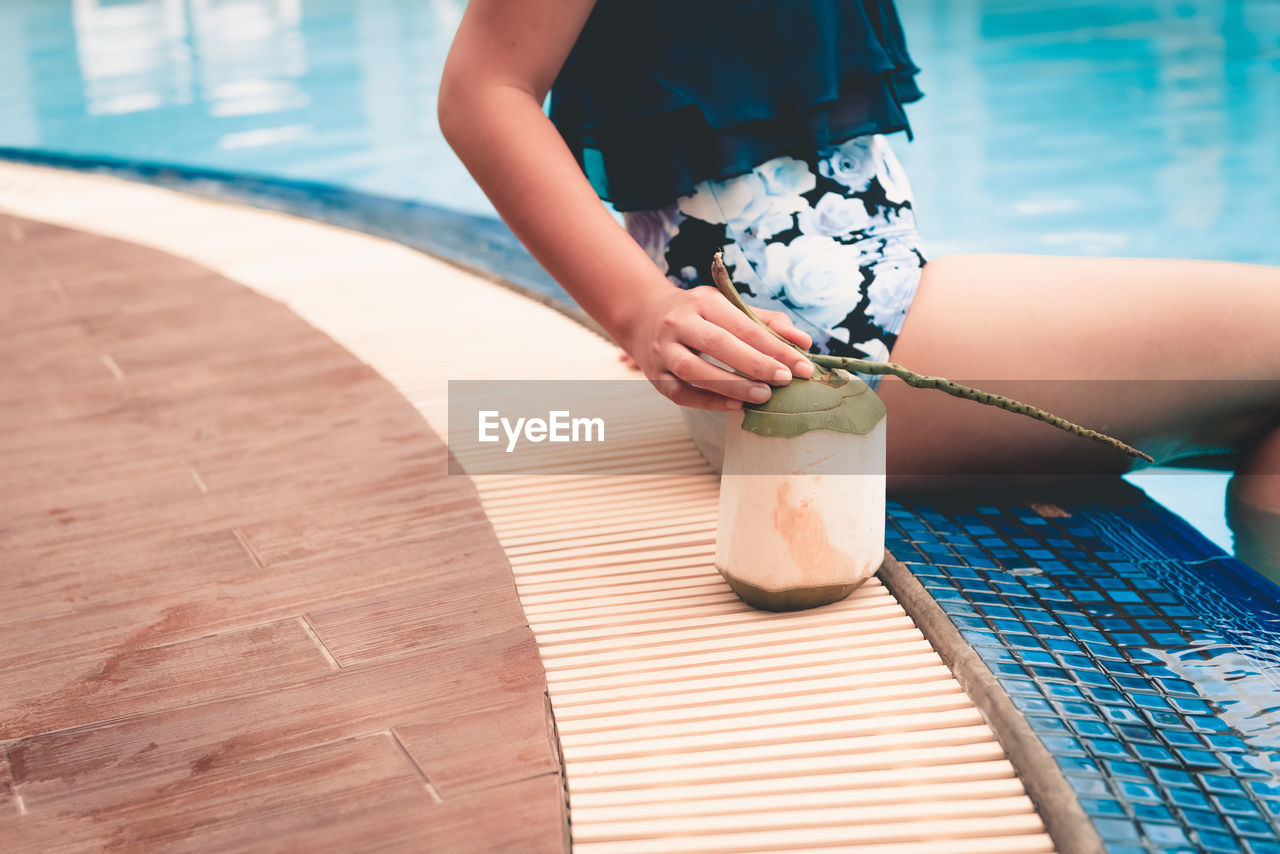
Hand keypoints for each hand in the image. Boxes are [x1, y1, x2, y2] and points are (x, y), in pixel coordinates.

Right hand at [619, 285, 815, 410]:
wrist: (642, 315)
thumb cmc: (697, 313)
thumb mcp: (727, 306)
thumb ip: (767, 322)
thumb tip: (804, 343)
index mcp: (703, 301)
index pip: (744, 325)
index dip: (775, 346)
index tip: (802, 366)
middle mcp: (679, 322)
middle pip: (718, 343)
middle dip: (755, 364)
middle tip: (785, 381)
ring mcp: (664, 349)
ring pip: (695, 370)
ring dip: (731, 386)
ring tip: (762, 397)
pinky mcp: (655, 375)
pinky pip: (681, 393)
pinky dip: (708, 402)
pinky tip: (735, 407)